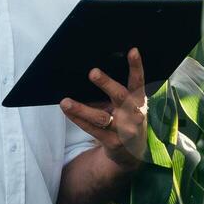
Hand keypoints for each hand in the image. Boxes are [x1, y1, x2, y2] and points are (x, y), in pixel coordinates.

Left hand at [60, 47, 147, 168]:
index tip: (133, 51)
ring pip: (101, 117)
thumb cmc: (126, 120)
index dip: (136, 66)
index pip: (138, 82)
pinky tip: (67, 111)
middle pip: (120, 97)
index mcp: (138, 101)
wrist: (131, 153)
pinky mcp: (112, 142)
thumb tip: (93, 73)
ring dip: (81, 109)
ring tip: (65, 101)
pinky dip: (78, 119)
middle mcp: (133, 115)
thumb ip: (116, 93)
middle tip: (93, 72)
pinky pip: (92, 129)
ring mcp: (123, 130)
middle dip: (107, 84)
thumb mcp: (128, 106)